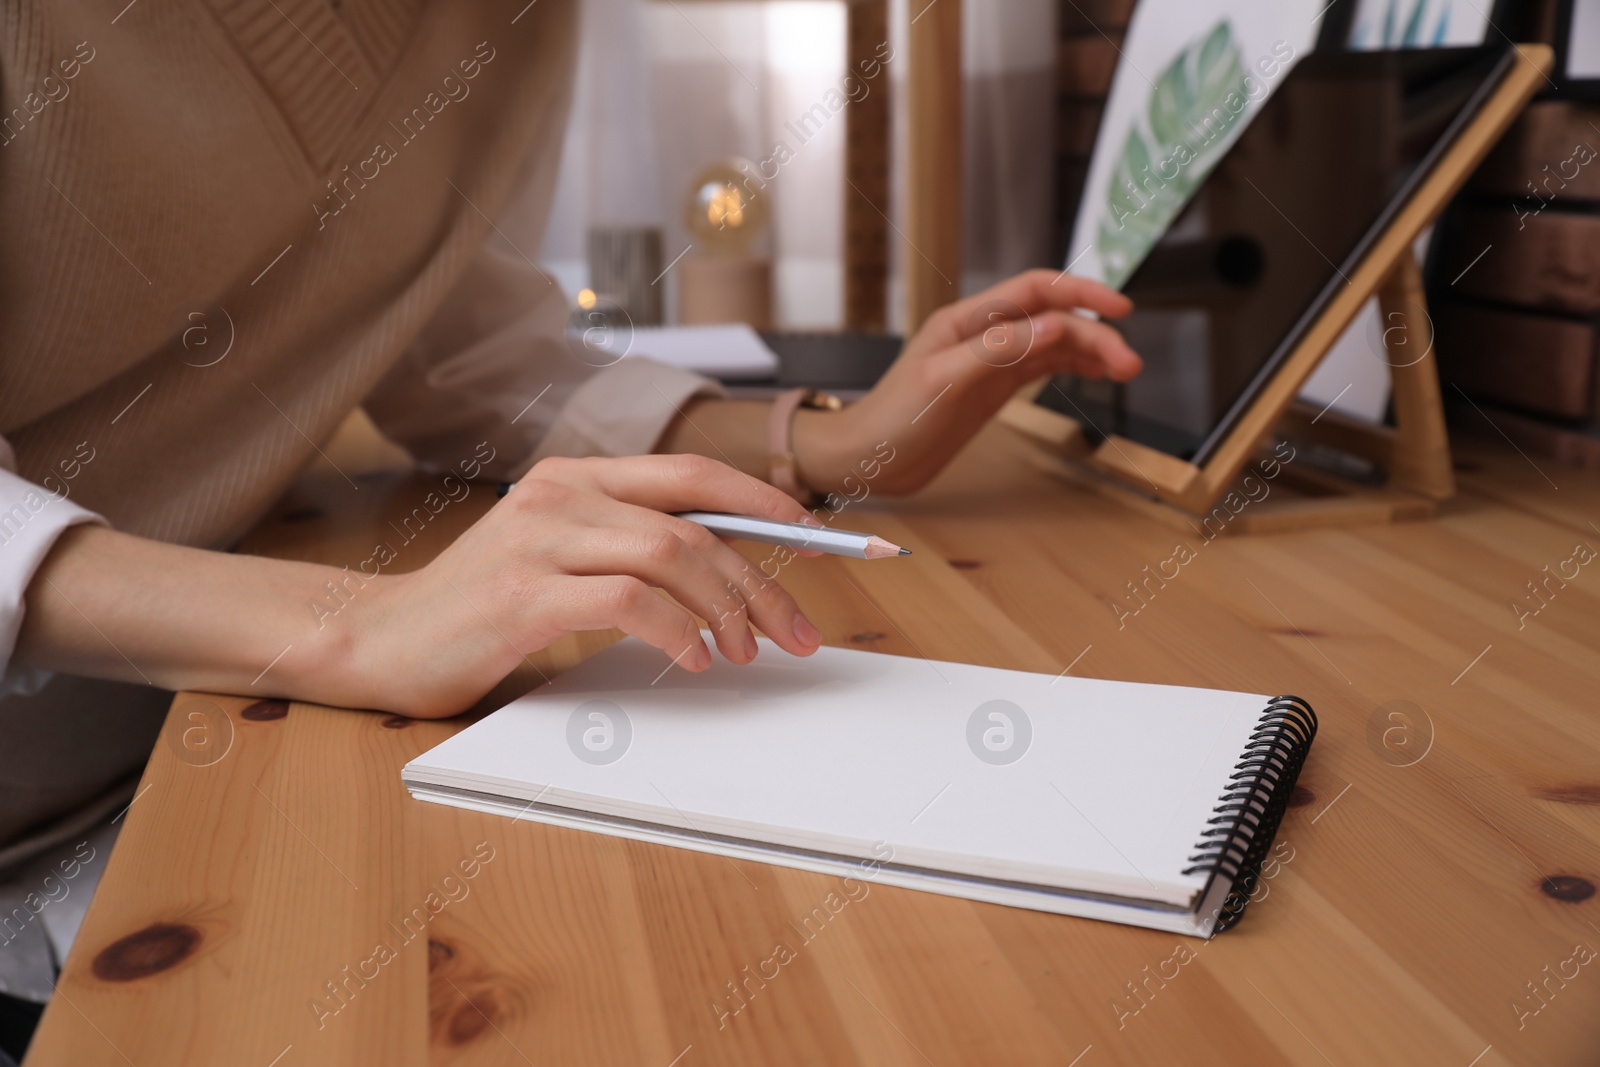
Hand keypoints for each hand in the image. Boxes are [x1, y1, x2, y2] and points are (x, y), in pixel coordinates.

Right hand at [341, 454, 822, 716]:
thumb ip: (628, 549)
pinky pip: (627, 601)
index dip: (764, 503)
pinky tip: (693, 659)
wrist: (380, 641)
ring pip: (672, 553)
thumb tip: (728, 573)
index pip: (692, 473)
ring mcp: (539, 540)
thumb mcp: (559, 559)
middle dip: (762, 579)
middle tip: (797, 632)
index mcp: (575, 478)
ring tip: (748, 653)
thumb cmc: (479, 610)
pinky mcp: (523, 594)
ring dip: (728, 608)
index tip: (819, 540)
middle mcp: (559, 494)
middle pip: (695, 521)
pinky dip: (675, 630)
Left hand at [794, 270, 1140, 495]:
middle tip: (1130, 362)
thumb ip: (999, 351)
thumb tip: (1054, 325)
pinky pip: (1041, 368)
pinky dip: (1072, 367)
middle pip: (1052, 319)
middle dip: (1095, 334)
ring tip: (1125, 370)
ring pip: (1053, 344)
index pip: (1034, 291)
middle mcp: (982, 335)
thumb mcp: (944, 382)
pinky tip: (1096, 372)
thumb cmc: (890, 420)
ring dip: (1090, 352)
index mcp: (967, 322)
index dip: (1079, 293)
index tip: (1118, 310)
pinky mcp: (993, 390)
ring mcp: (990, 363)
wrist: (866, 461)